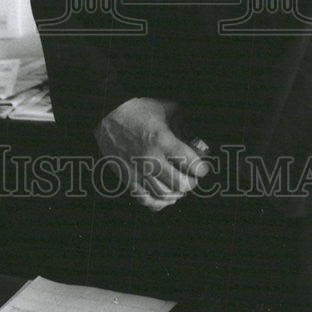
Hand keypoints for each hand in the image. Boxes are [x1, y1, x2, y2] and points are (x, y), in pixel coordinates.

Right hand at [94, 98, 209, 210]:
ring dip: (176, 194)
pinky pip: (144, 198)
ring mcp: (137, 169)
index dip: (201, 168)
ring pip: (163, 194)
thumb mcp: (165, 108)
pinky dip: (158, 203)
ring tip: (181, 188)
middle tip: (193, 178)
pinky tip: (165, 198)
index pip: (189, 162)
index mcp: (162, 140)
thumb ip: (182, 119)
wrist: (108, 114)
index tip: (204, 168)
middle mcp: (150, 158)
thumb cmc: (137, 110)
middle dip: (191, 183)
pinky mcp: (127, 177)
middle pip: (179, 183)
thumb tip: (195, 130)